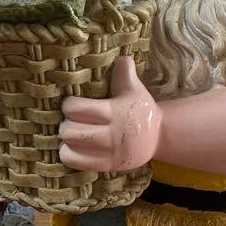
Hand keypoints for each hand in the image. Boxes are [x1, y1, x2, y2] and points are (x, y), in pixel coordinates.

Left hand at [59, 57, 161, 171]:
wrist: (159, 136)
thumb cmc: (141, 110)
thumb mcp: (136, 91)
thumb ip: (126, 75)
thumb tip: (123, 59)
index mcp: (117, 112)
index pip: (78, 109)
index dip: (69, 106)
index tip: (70, 104)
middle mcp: (113, 135)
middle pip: (71, 130)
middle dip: (65, 124)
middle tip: (69, 121)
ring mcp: (111, 153)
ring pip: (71, 148)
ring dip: (66, 141)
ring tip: (70, 135)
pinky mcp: (108, 166)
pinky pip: (77, 163)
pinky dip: (69, 155)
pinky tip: (73, 148)